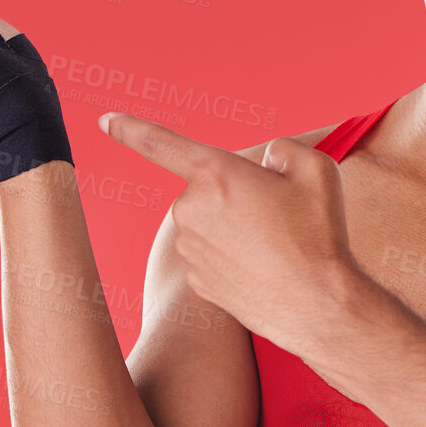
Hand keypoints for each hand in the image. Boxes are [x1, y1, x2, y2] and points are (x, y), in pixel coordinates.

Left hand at [100, 113, 361, 351]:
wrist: (318, 306)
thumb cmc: (319, 235)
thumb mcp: (317, 169)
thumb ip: (284, 150)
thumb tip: (267, 163)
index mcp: (215, 173)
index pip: (160, 143)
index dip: (130, 128)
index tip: (106, 120)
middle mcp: (191, 209)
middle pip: (208, 189)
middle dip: (237, 195)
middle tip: (279, 217)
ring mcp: (190, 249)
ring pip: (209, 223)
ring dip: (236, 227)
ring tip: (278, 247)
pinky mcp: (197, 281)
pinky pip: (212, 255)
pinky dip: (234, 258)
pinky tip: (264, 270)